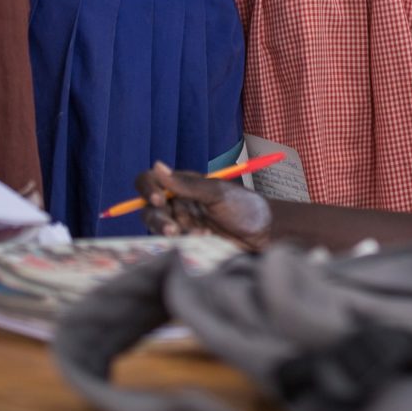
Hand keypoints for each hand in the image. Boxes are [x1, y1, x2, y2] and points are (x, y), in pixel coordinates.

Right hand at [137, 162, 271, 249]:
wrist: (263, 235)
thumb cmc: (243, 207)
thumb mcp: (217, 193)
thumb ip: (186, 184)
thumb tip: (157, 166)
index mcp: (181, 184)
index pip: (150, 181)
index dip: (148, 189)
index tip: (159, 200)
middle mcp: (176, 203)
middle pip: (148, 209)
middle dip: (159, 220)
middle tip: (174, 229)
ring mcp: (180, 224)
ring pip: (158, 229)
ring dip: (172, 233)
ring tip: (198, 235)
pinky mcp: (186, 243)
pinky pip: (173, 244)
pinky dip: (185, 242)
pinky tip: (206, 240)